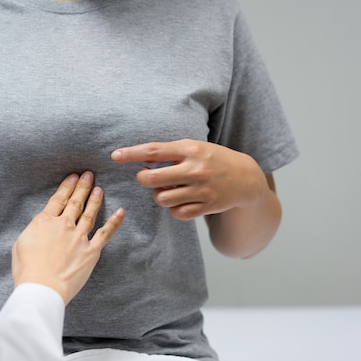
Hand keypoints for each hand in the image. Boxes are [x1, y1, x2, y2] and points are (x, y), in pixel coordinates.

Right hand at [12, 172, 124, 304]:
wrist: (42, 286)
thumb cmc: (27, 270)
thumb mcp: (20, 244)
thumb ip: (33, 231)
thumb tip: (40, 227)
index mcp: (44, 222)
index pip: (58, 199)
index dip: (66, 187)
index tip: (72, 177)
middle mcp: (63, 225)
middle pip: (75, 202)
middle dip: (82, 187)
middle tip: (88, 175)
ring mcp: (79, 237)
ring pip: (89, 213)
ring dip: (95, 199)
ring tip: (99, 189)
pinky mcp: (91, 251)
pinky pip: (105, 233)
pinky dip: (114, 222)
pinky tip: (120, 212)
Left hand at [111, 139, 268, 220]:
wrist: (245, 178)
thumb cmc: (212, 160)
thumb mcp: (194, 148)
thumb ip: (169, 153)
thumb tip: (140, 160)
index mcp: (189, 150)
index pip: (153, 150)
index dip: (131, 153)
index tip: (114, 155)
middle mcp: (194, 169)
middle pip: (152, 178)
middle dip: (143, 178)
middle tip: (147, 176)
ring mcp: (200, 190)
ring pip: (161, 198)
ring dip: (158, 194)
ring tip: (167, 188)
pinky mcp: (205, 207)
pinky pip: (175, 213)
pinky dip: (172, 208)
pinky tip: (180, 200)